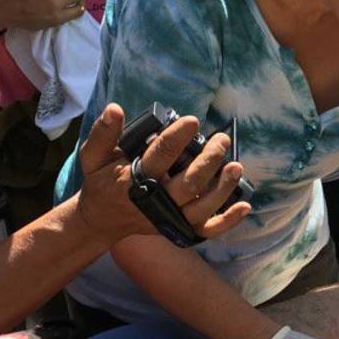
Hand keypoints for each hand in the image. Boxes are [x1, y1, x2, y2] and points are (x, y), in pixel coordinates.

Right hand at [75, 104, 251, 243]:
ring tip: (237, 166)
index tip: (192, 121)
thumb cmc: (101, 182)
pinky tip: (245, 205)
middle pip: (189, 183)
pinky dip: (228, 220)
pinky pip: (207, 229)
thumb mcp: (93, 156)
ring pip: (202, 207)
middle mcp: (155, 201)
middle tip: (222, 140)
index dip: (177, 137)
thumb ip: (103, 133)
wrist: (102, 221)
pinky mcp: (179, 228)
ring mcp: (169, 218)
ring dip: (222, 189)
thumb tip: (115, 108)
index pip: (160, 156)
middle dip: (208, 161)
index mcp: (135, 180)